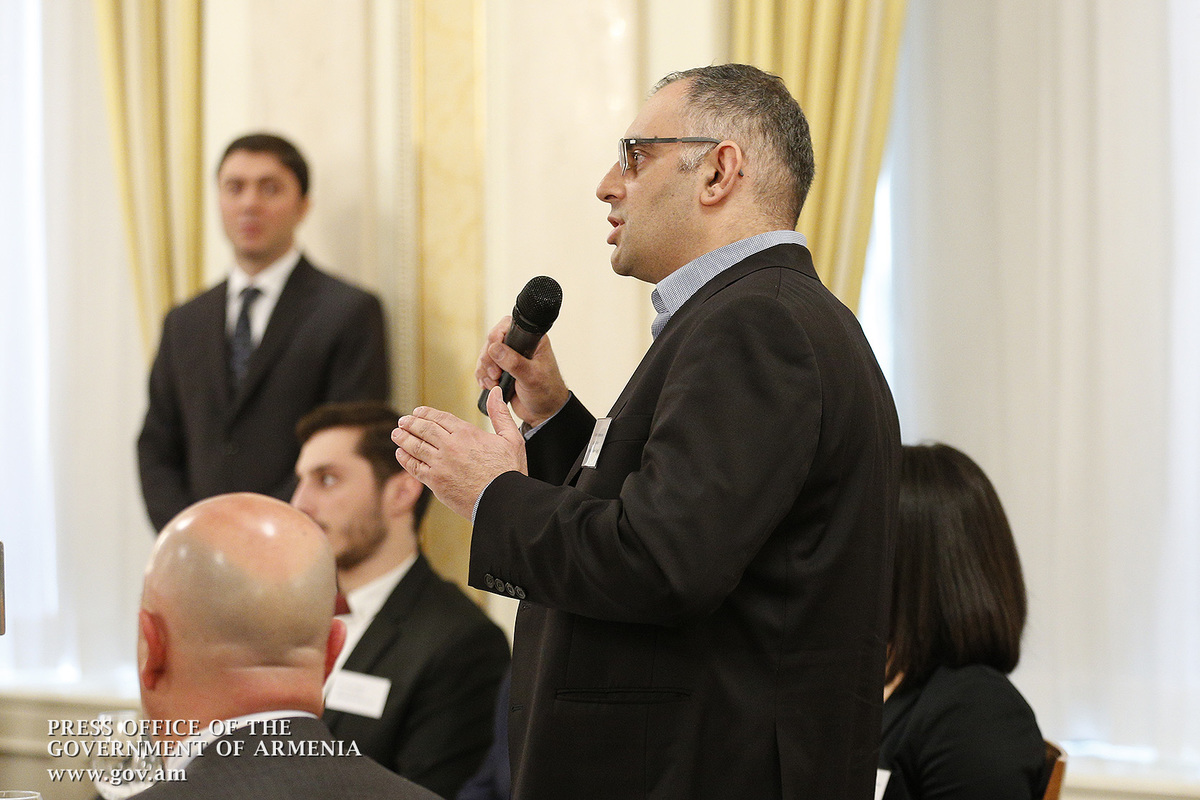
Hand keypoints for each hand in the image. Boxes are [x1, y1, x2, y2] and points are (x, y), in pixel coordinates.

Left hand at [392, 388, 527, 518]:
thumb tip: (495, 393)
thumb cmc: (508, 473)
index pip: (439, 417)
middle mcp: (450, 446)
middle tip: (403, 421)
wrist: (502, 501)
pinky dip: (405, 458)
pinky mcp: (435, 482)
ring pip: (415, 445)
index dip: (426, 413)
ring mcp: (440, 464)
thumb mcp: (511, 438)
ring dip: (403, 437)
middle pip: (423, 429)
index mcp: (466, 433)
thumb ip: (500, 413)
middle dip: (410, 423)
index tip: (418, 412)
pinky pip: (414, 467)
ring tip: (397, 433)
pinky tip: (401, 453)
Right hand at [475, 316, 569, 426]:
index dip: (496, 337)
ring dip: (485, 370)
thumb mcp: (532, 377)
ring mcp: (509, 358)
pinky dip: (482, 377)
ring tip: (494, 383)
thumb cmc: (547, 393)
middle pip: (491, 341)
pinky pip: (483, 368)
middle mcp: (519, 346)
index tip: (494, 353)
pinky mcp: (501, 370)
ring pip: (485, 355)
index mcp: (532, 341)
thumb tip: (495, 348)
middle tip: (496, 375)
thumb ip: (514, 363)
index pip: (507, 326)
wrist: (544, 413)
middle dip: (488, 359)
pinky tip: (489, 386)